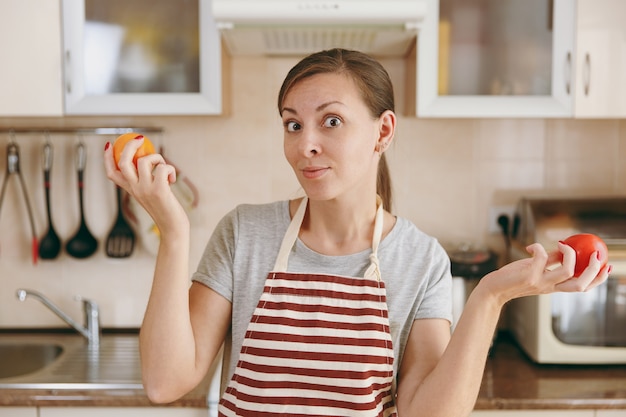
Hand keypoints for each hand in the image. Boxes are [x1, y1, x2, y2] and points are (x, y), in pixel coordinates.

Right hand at [104, 138, 187, 236]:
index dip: (107, 158)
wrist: (172, 228)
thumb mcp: (150, 195)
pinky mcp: (159, 190)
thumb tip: (148, 162)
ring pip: (144, 161)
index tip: (109, 145)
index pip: (111, 173)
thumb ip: (146, 182)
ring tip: (164, 168)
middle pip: (123, 162)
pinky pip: (163, 168)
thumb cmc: (165, 211)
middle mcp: (135, 189)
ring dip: (158, 158)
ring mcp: (145, 190)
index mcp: (130, 190)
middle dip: (130, 146)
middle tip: (140, 139)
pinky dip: (170, 169)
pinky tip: (172, 179)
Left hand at [481, 242, 610, 305]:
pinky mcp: (528, 276)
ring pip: (567, 271)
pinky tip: (531, 247)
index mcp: (554, 286)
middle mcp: (549, 287)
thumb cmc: (511, 278)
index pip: (582, 287)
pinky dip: (540, 247)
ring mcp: (540, 283)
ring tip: (562, 244)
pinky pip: (542, 258)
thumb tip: (563, 248)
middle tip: (596, 253)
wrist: (492, 289)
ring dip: (570, 254)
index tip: (608, 266)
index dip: (598, 278)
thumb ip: (550, 261)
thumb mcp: (534, 269)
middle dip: (593, 269)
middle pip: (581, 284)